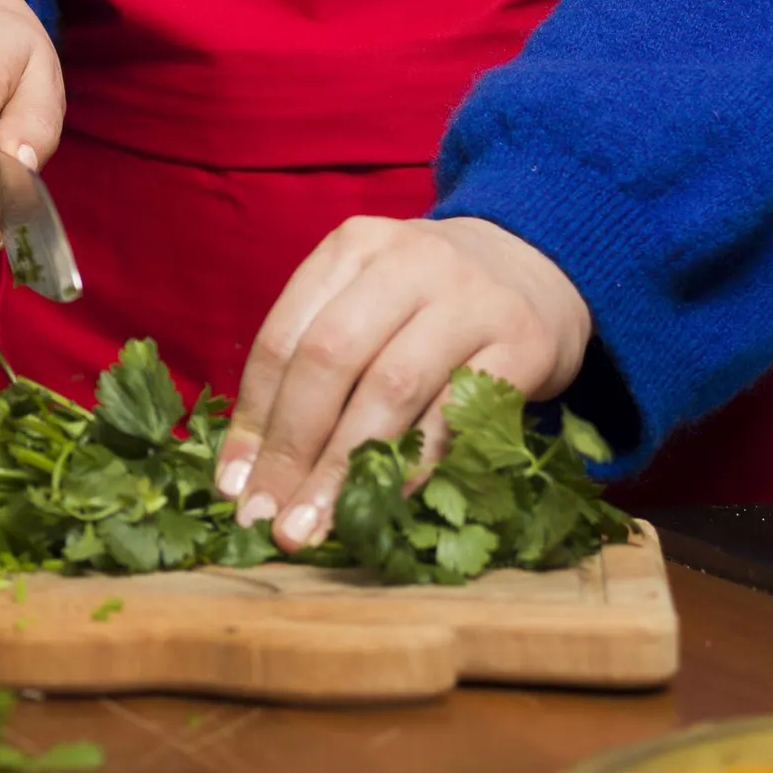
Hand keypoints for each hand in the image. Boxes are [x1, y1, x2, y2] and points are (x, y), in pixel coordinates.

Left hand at [213, 216, 590, 551]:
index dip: (254, 418)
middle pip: (331, 359)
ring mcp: (470, 299)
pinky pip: (459, 412)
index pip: (285, 337)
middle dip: (292, 448)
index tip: (234, 486)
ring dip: (345, 467)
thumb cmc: (430, 302)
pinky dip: (417, 462)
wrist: (538, 266)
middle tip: (271, 519)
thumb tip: (249, 470)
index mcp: (354, 246)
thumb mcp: (368, 300)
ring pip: (390, 387)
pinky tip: (386, 501)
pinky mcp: (522, 342)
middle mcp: (409, 261)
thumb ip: (313, 363)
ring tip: (315, 525)